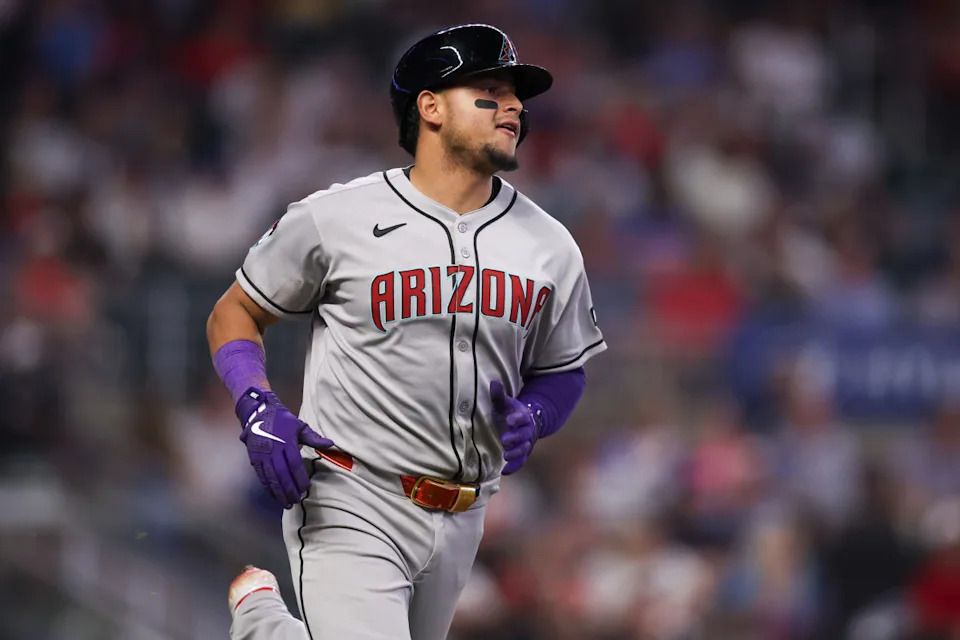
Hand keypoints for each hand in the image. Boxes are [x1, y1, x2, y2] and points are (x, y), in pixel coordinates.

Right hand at [236, 387, 333, 507]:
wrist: (259, 413)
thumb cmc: (282, 420)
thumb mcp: (299, 426)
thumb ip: (314, 438)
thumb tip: (331, 444)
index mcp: (286, 442)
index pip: (294, 464)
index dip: (300, 477)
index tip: (305, 488)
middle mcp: (273, 450)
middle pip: (282, 474)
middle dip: (289, 489)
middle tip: (296, 501)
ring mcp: (262, 455)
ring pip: (271, 477)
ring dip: (278, 492)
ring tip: (286, 503)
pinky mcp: (254, 458)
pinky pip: (261, 476)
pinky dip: (267, 487)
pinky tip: (273, 495)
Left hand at [490, 379, 541, 474]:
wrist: (526, 424)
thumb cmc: (510, 413)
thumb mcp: (504, 404)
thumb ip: (499, 395)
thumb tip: (494, 382)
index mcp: (522, 416)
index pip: (521, 417)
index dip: (516, 418)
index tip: (509, 420)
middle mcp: (526, 431)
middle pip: (523, 435)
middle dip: (515, 438)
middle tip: (505, 441)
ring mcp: (525, 443)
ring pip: (523, 449)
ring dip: (516, 453)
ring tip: (506, 456)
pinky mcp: (522, 454)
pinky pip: (520, 462)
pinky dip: (514, 467)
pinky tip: (505, 472)